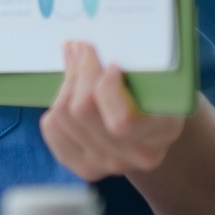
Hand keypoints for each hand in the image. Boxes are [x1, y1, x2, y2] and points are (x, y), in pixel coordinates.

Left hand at [41, 40, 184, 179]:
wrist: (154, 127)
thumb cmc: (153, 92)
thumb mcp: (154, 76)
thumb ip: (128, 65)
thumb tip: (81, 47)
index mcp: (163, 131)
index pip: (122, 121)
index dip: (107, 87)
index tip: (112, 64)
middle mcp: (137, 155)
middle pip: (83, 111)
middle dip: (80, 72)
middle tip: (82, 47)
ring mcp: (109, 165)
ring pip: (64, 116)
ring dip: (67, 84)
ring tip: (76, 64)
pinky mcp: (84, 167)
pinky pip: (52, 128)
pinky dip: (56, 105)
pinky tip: (70, 93)